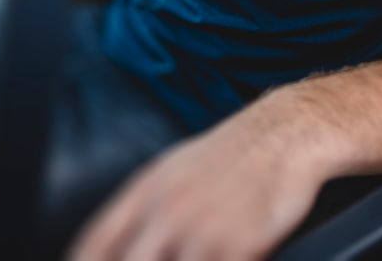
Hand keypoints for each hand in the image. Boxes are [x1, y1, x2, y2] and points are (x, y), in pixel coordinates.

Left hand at [68, 93, 330, 260]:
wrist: (286, 133)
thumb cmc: (232, 157)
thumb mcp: (173, 173)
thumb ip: (142, 210)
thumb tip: (114, 244)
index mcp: (144, 193)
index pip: (95, 243)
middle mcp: (165, 211)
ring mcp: (199, 229)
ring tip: (191, 260)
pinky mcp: (238, 245)